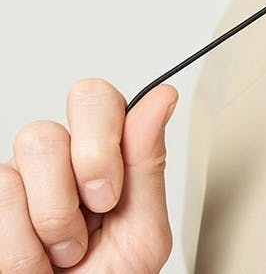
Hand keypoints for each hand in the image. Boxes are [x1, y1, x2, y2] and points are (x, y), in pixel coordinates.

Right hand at [0, 78, 177, 272]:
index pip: (96, 99)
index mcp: (104, 154)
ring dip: (55, 220)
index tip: (112, 192)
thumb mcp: (142, 231)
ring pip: (33, 150)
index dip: (104, 135)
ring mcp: (21, 179)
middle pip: (57, 121)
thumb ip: (149, 164)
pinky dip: (24, 247)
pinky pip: (4, 195)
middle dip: (85, 167)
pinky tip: (37, 262)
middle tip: (95, 213)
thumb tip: (161, 97)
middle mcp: (59, 158)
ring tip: (64, 252)